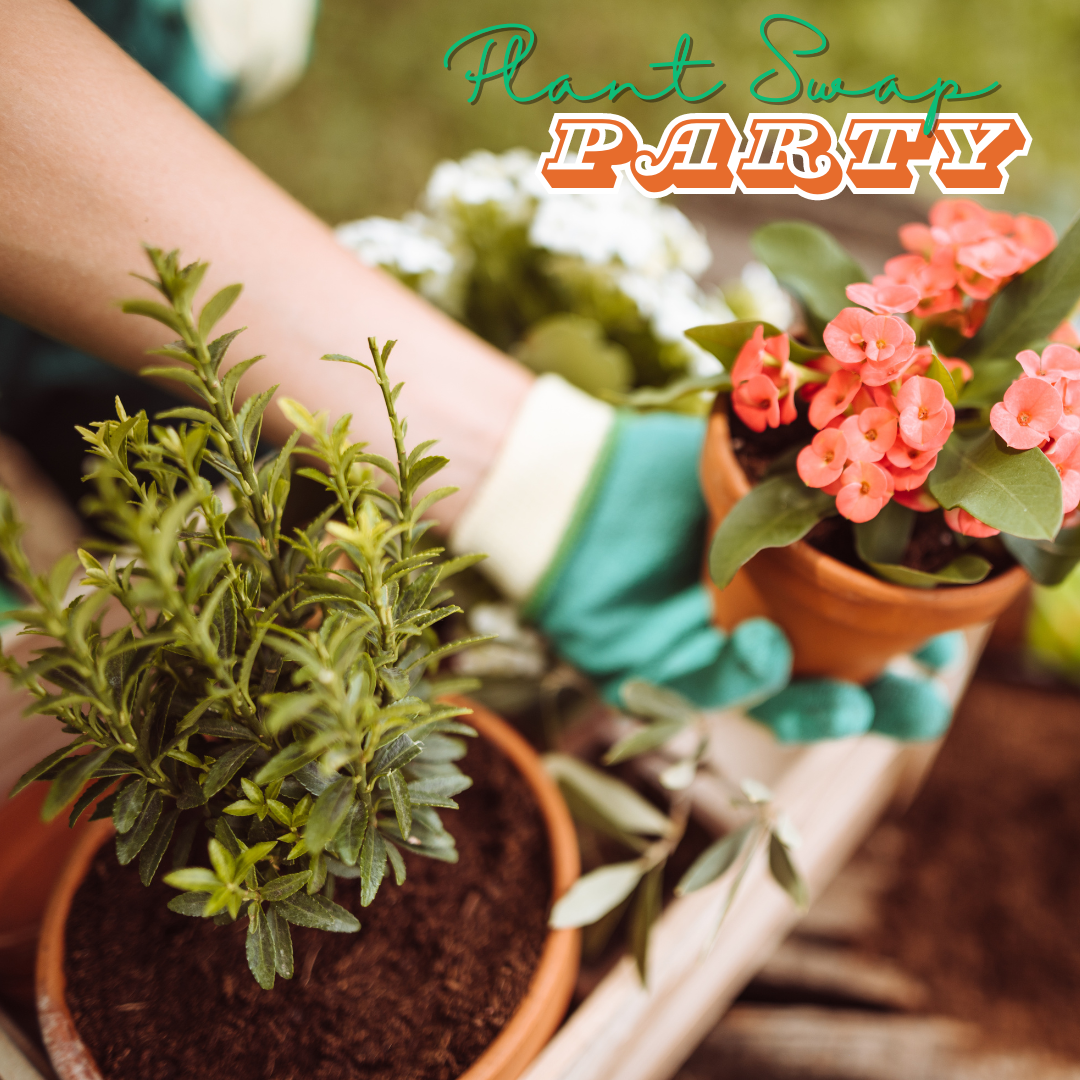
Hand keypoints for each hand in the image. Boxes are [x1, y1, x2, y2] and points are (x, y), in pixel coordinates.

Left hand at [452, 375, 959, 741]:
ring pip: (770, 703)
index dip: (897, 641)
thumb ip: (801, 481)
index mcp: (773, 582)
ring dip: (821, 706)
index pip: (846, 626)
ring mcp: (697, 656)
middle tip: (926, 705)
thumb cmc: (646, 466)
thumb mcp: (737, 464)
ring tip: (862, 697)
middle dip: (877, 701)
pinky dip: (744, 674)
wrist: (558, 479)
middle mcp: (742, 624)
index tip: (945, 643)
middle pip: (819, 680)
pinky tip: (771, 648)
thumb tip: (887, 469)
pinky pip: (705, 689)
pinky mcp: (647, 679)